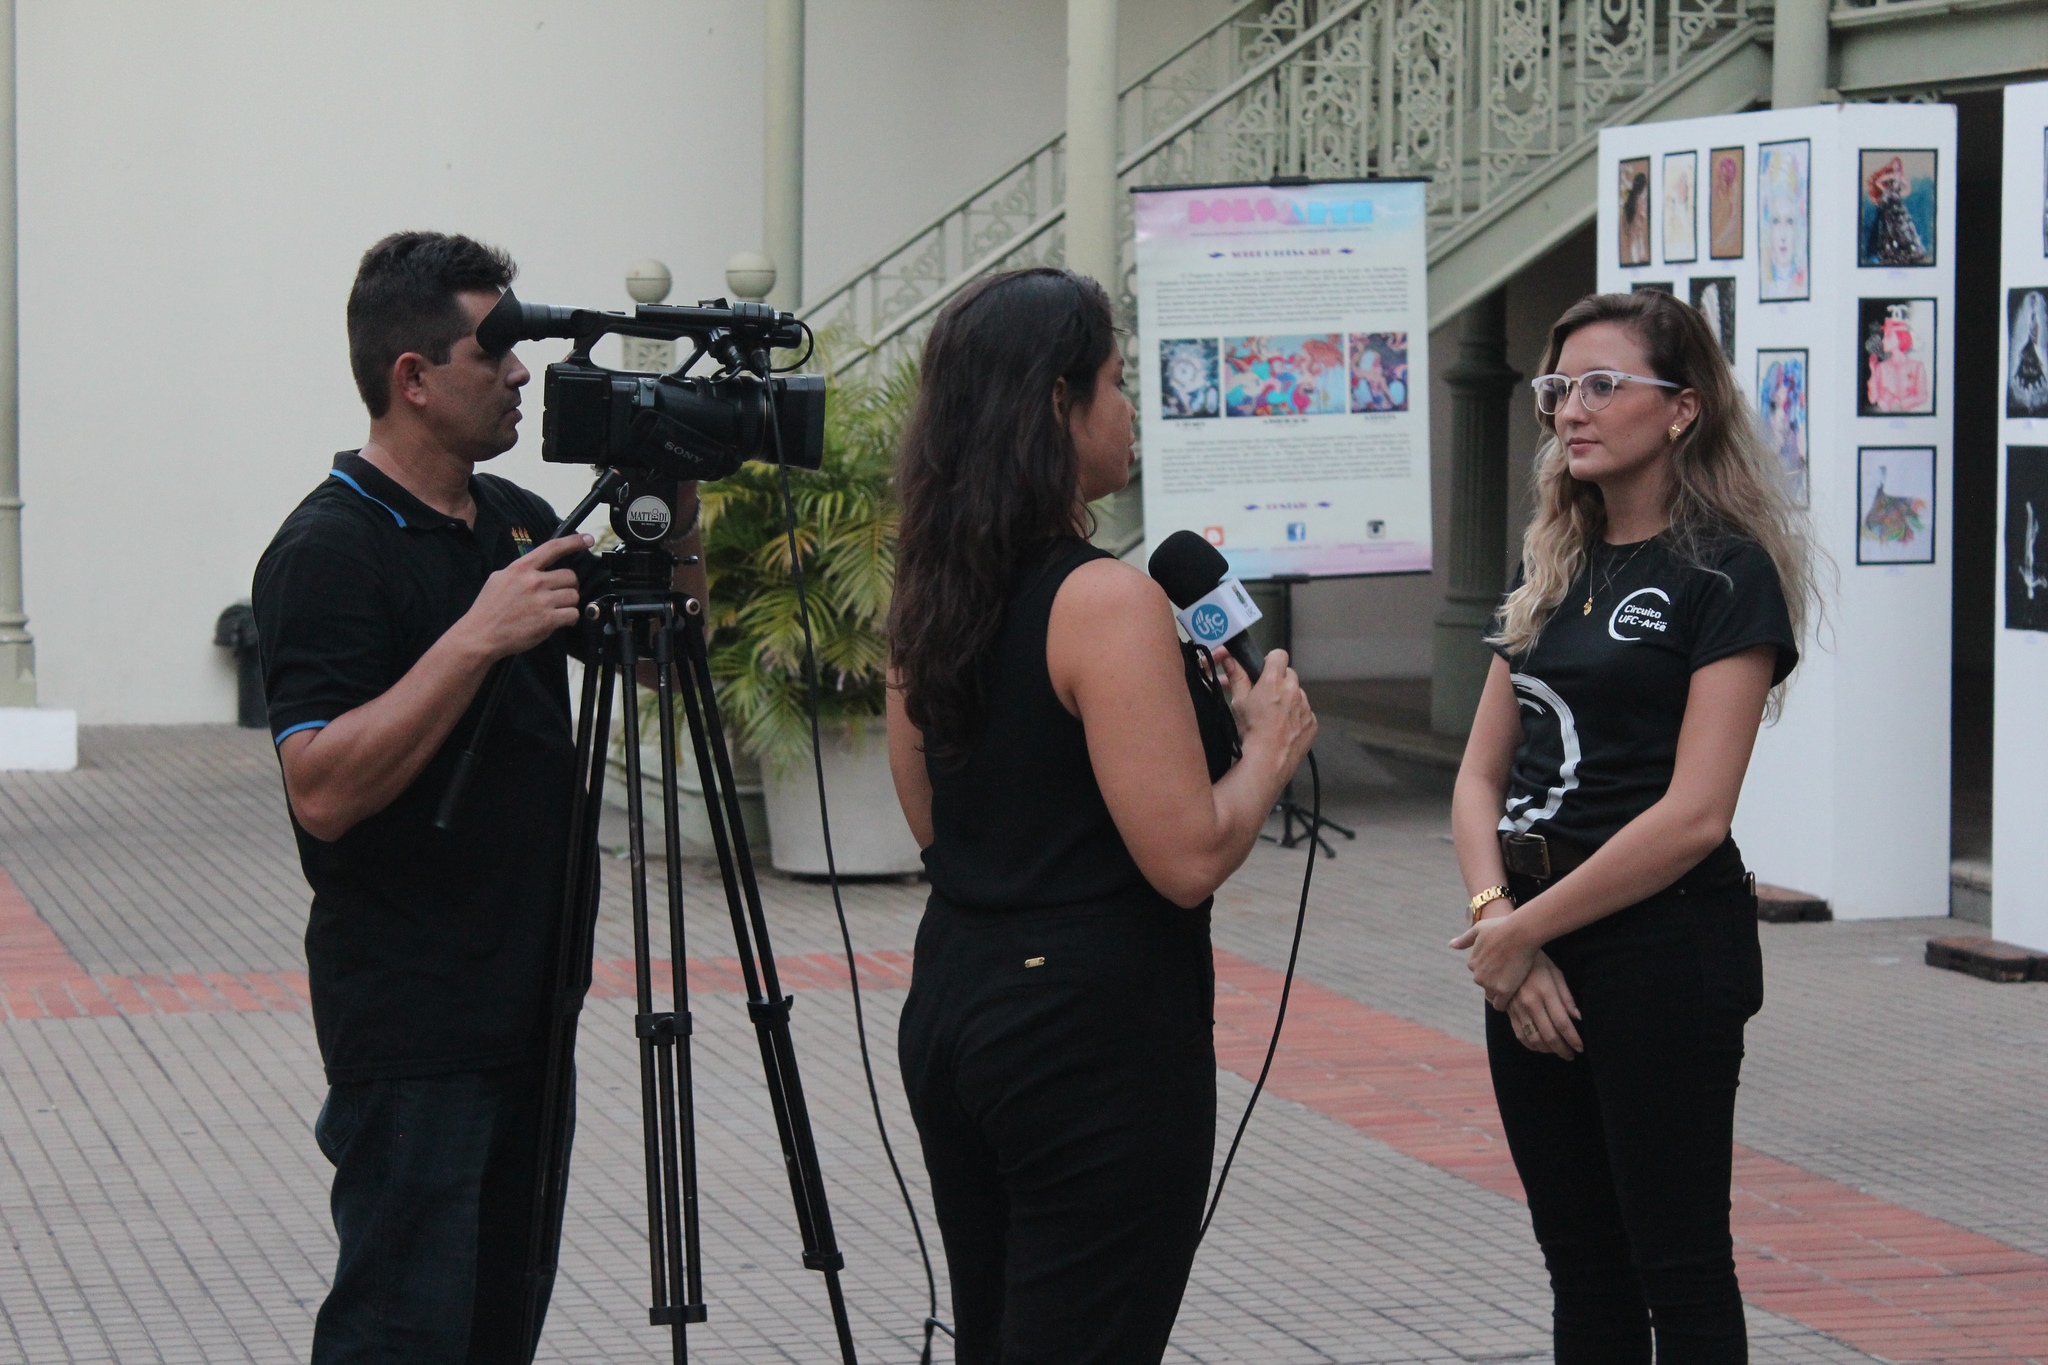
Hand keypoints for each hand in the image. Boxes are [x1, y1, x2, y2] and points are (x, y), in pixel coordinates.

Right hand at [457, 533, 590, 660]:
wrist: (480, 635)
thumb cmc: (488, 609)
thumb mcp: (499, 579)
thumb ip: (520, 571)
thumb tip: (537, 566)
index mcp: (521, 569)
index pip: (553, 548)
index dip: (573, 542)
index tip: (588, 539)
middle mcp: (533, 582)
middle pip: (570, 576)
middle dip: (567, 586)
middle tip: (557, 595)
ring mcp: (542, 601)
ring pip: (574, 596)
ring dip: (568, 604)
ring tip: (554, 610)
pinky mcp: (548, 620)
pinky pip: (573, 614)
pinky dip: (569, 619)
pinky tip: (557, 621)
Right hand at [1214, 645, 1315, 778]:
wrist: (1268, 760)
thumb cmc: (1251, 730)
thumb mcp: (1238, 702)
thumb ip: (1237, 677)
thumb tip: (1230, 659)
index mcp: (1274, 680)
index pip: (1279, 655)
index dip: (1271, 661)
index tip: (1265, 670)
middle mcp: (1293, 689)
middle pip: (1289, 675)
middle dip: (1279, 682)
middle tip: (1267, 696)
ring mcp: (1305, 706)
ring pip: (1298, 695)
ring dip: (1289, 700)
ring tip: (1275, 717)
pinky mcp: (1312, 722)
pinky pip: (1305, 713)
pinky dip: (1297, 718)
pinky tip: (1284, 729)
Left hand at [1450, 910, 1539, 1005]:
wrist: (1520, 932)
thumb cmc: (1502, 927)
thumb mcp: (1479, 929)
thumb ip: (1465, 939)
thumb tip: (1451, 945)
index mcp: (1472, 963)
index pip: (1480, 972)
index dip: (1492, 969)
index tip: (1503, 965)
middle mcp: (1478, 975)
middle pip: (1486, 985)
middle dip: (1496, 982)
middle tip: (1511, 975)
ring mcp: (1490, 984)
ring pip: (1493, 995)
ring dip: (1501, 992)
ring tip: (1515, 985)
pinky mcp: (1504, 991)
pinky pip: (1500, 1005)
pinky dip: (1505, 1003)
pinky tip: (1513, 996)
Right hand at [1504, 951, 1581, 1057]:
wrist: (1507, 951)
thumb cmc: (1536, 961)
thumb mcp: (1555, 972)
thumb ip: (1566, 996)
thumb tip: (1577, 1017)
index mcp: (1545, 992)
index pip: (1562, 1023)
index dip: (1573, 1039)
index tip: (1580, 1048)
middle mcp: (1530, 1003)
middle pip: (1549, 1035)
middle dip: (1562, 1049)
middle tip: (1571, 1055)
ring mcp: (1517, 1008)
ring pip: (1533, 1038)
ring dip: (1547, 1050)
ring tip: (1557, 1051)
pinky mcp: (1508, 1010)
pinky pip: (1519, 1034)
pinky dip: (1530, 1044)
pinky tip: (1540, 1046)